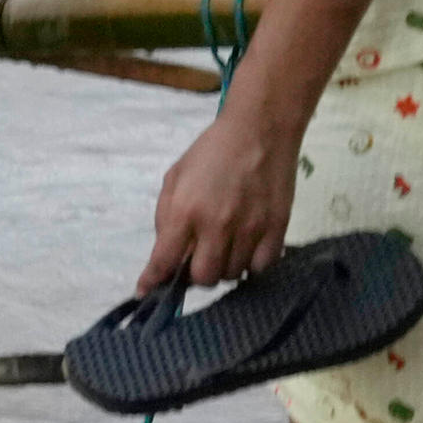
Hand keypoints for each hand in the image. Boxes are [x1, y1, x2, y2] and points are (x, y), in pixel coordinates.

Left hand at [137, 98, 301, 294]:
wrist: (259, 130)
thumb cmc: (211, 152)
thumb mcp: (175, 177)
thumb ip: (166, 216)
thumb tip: (165, 253)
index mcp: (185, 210)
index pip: (164, 260)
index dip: (152, 281)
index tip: (145, 292)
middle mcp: (217, 225)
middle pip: (203, 277)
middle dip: (194, 275)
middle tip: (196, 259)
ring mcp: (250, 229)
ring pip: (232, 275)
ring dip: (223, 268)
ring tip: (223, 248)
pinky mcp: (277, 229)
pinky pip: (261, 268)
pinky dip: (251, 266)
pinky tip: (246, 249)